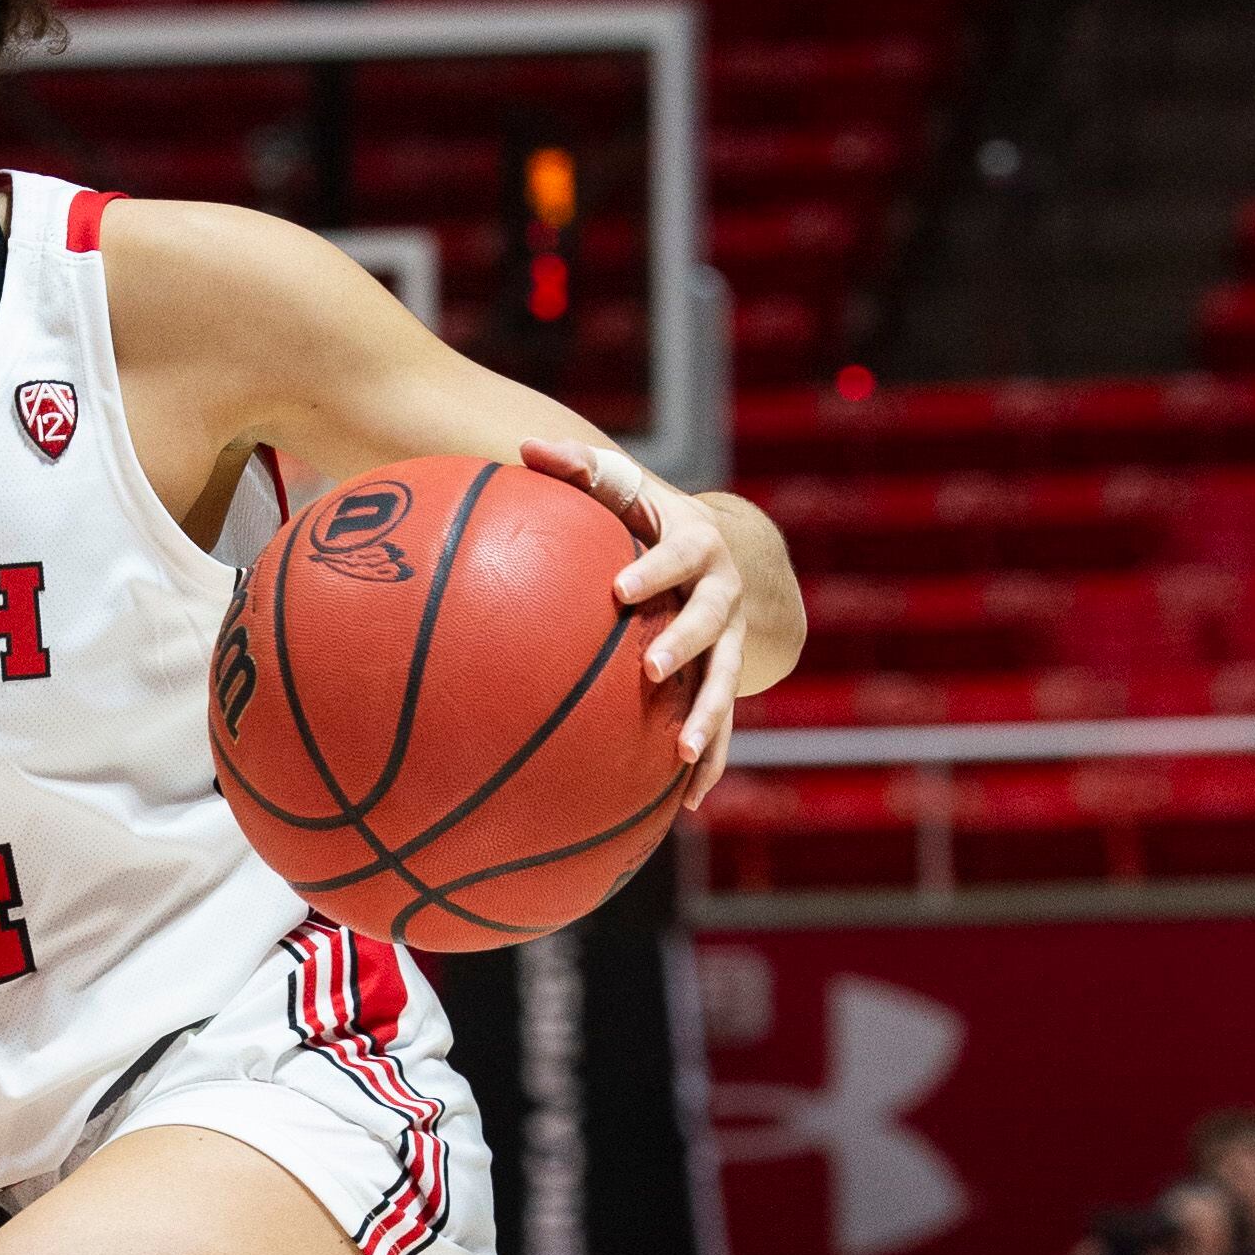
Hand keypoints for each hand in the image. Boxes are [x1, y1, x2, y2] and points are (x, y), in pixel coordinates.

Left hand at [521, 437, 745, 809]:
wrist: (722, 551)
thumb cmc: (649, 517)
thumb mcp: (621, 488)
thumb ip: (578, 469)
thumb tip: (524, 448)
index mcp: (698, 547)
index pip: (678, 555)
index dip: (654, 570)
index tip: (620, 588)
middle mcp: (724, 596)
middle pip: (712, 623)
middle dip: (685, 646)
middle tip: (652, 669)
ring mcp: (730, 643)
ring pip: (724, 683)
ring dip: (706, 720)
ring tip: (681, 754)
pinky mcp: (724, 682)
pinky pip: (721, 727)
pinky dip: (708, 764)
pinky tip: (686, 805)